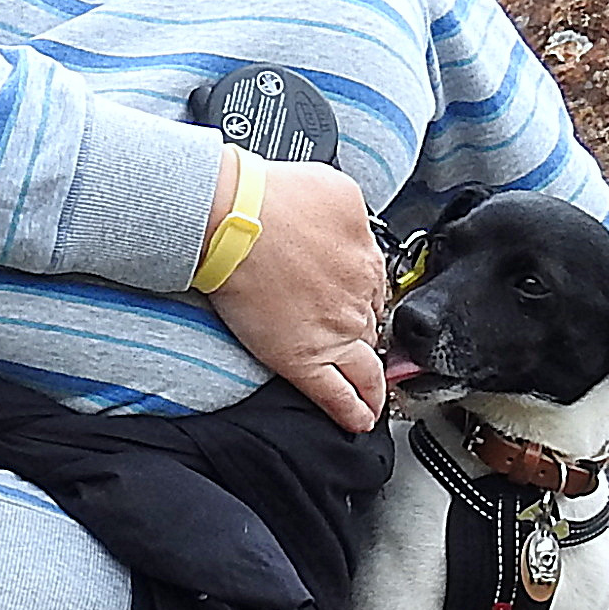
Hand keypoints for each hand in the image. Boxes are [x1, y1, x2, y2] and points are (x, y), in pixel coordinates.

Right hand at [209, 159, 389, 433]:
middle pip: (372, 328)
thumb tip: (353, 231)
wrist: (231, 219)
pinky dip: (351, 412)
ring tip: (375, 398)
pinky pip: (336, 395)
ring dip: (374, 386)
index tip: (360, 309)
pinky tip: (358, 420)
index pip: (377, 289)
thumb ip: (351, 218)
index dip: (367, 301)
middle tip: (367, 352)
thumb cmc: (270, 197)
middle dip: (370, 341)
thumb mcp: (334, 189)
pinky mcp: (303, 358)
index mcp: (366, 257)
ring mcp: (334, 331)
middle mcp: (357, 297)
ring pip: (366, 369)